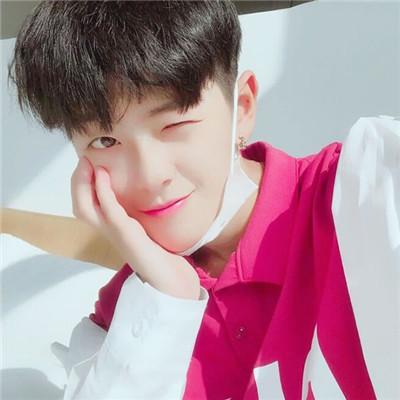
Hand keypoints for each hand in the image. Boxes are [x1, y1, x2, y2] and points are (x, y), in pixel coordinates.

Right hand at [70, 156, 200, 299]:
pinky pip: (109, 210)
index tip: (88, 165)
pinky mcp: (126, 234)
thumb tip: (138, 198)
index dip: (83, 186)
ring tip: (88, 164)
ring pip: (86, 209)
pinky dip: (103, 191)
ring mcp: (116, 234)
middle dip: (78, 182)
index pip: (87, 207)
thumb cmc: (160, 256)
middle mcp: (109, 232)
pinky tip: (104, 176)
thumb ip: (137, 216)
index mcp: (113, 230)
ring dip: (83, 184)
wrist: (170, 279)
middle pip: (80, 207)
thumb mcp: (145, 230)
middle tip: (84, 161)